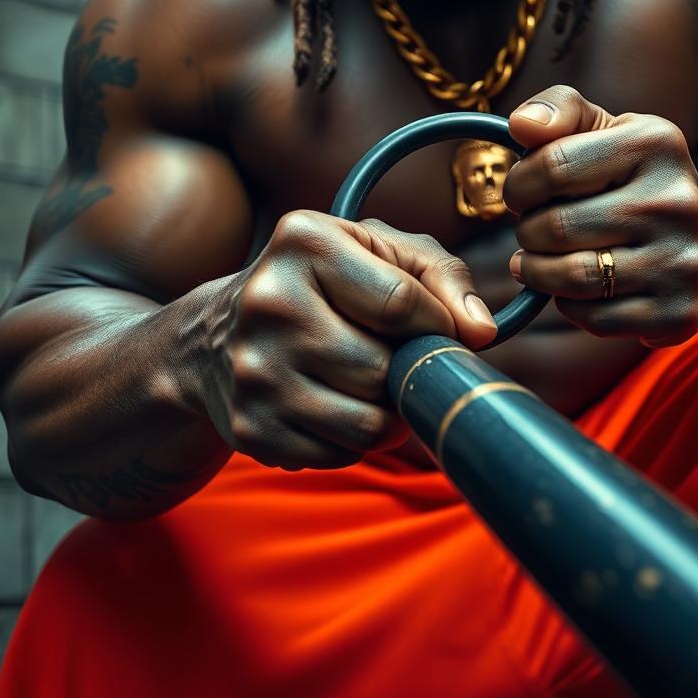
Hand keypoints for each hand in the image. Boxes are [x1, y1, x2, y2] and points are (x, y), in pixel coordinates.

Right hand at [192, 212, 496, 470]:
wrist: (216, 333)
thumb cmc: (320, 283)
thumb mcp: (379, 250)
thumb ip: (441, 275)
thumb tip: (481, 332)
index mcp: (304, 241)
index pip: (401, 303)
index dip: (435, 325)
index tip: (437, 328)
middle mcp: (269, 302)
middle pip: (383, 369)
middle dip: (404, 371)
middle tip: (392, 357)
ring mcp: (253, 370)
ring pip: (368, 425)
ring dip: (385, 413)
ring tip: (368, 384)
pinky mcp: (248, 427)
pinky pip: (339, 456)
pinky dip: (351, 440)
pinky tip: (330, 405)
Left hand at [503, 86, 697, 346]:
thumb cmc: (637, 177)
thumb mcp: (607, 129)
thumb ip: (559, 111)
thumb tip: (521, 125)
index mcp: (656, 144)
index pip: (552, 165)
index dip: (519, 185)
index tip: (520, 194)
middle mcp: (677, 201)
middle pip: (556, 227)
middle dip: (528, 231)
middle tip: (532, 231)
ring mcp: (682, 262)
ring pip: (571, 277)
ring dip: (538, 272)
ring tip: (538, 261)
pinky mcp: (678, 313)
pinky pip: (592, 318)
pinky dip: (569, 304)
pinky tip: (576, 288)